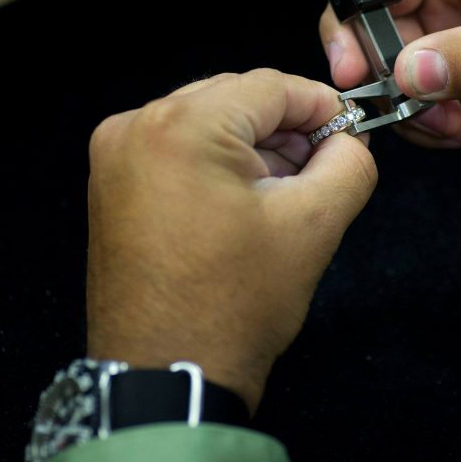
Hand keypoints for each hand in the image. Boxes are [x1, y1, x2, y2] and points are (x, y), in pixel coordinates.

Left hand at [86, 69, 376, 412]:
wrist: (166, 375)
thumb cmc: (233, 306)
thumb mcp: (313, 226)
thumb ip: (349, 164)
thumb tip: (349, 140)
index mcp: (181, 126)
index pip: (270, 86)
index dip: (320, 107)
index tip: (349, 134)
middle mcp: (135, 127)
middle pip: (234, 98)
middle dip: (285, 130)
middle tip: (320, 170)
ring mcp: (115, 155)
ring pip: (207, 122)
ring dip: (251, 148)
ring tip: (282, 195)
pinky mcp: (111, 184)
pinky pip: (177, 148)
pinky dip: (215, 163)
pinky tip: (242, 204)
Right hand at [283, 0, 460, 166]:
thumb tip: (411, 69)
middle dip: (354, 29)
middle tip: (358, 68)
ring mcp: (451, 34)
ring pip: (380, 49)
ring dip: (391, 85)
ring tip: (438, 109)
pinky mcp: (452, 82)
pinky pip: (402, 94)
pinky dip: (414, 117)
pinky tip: (456, 125)